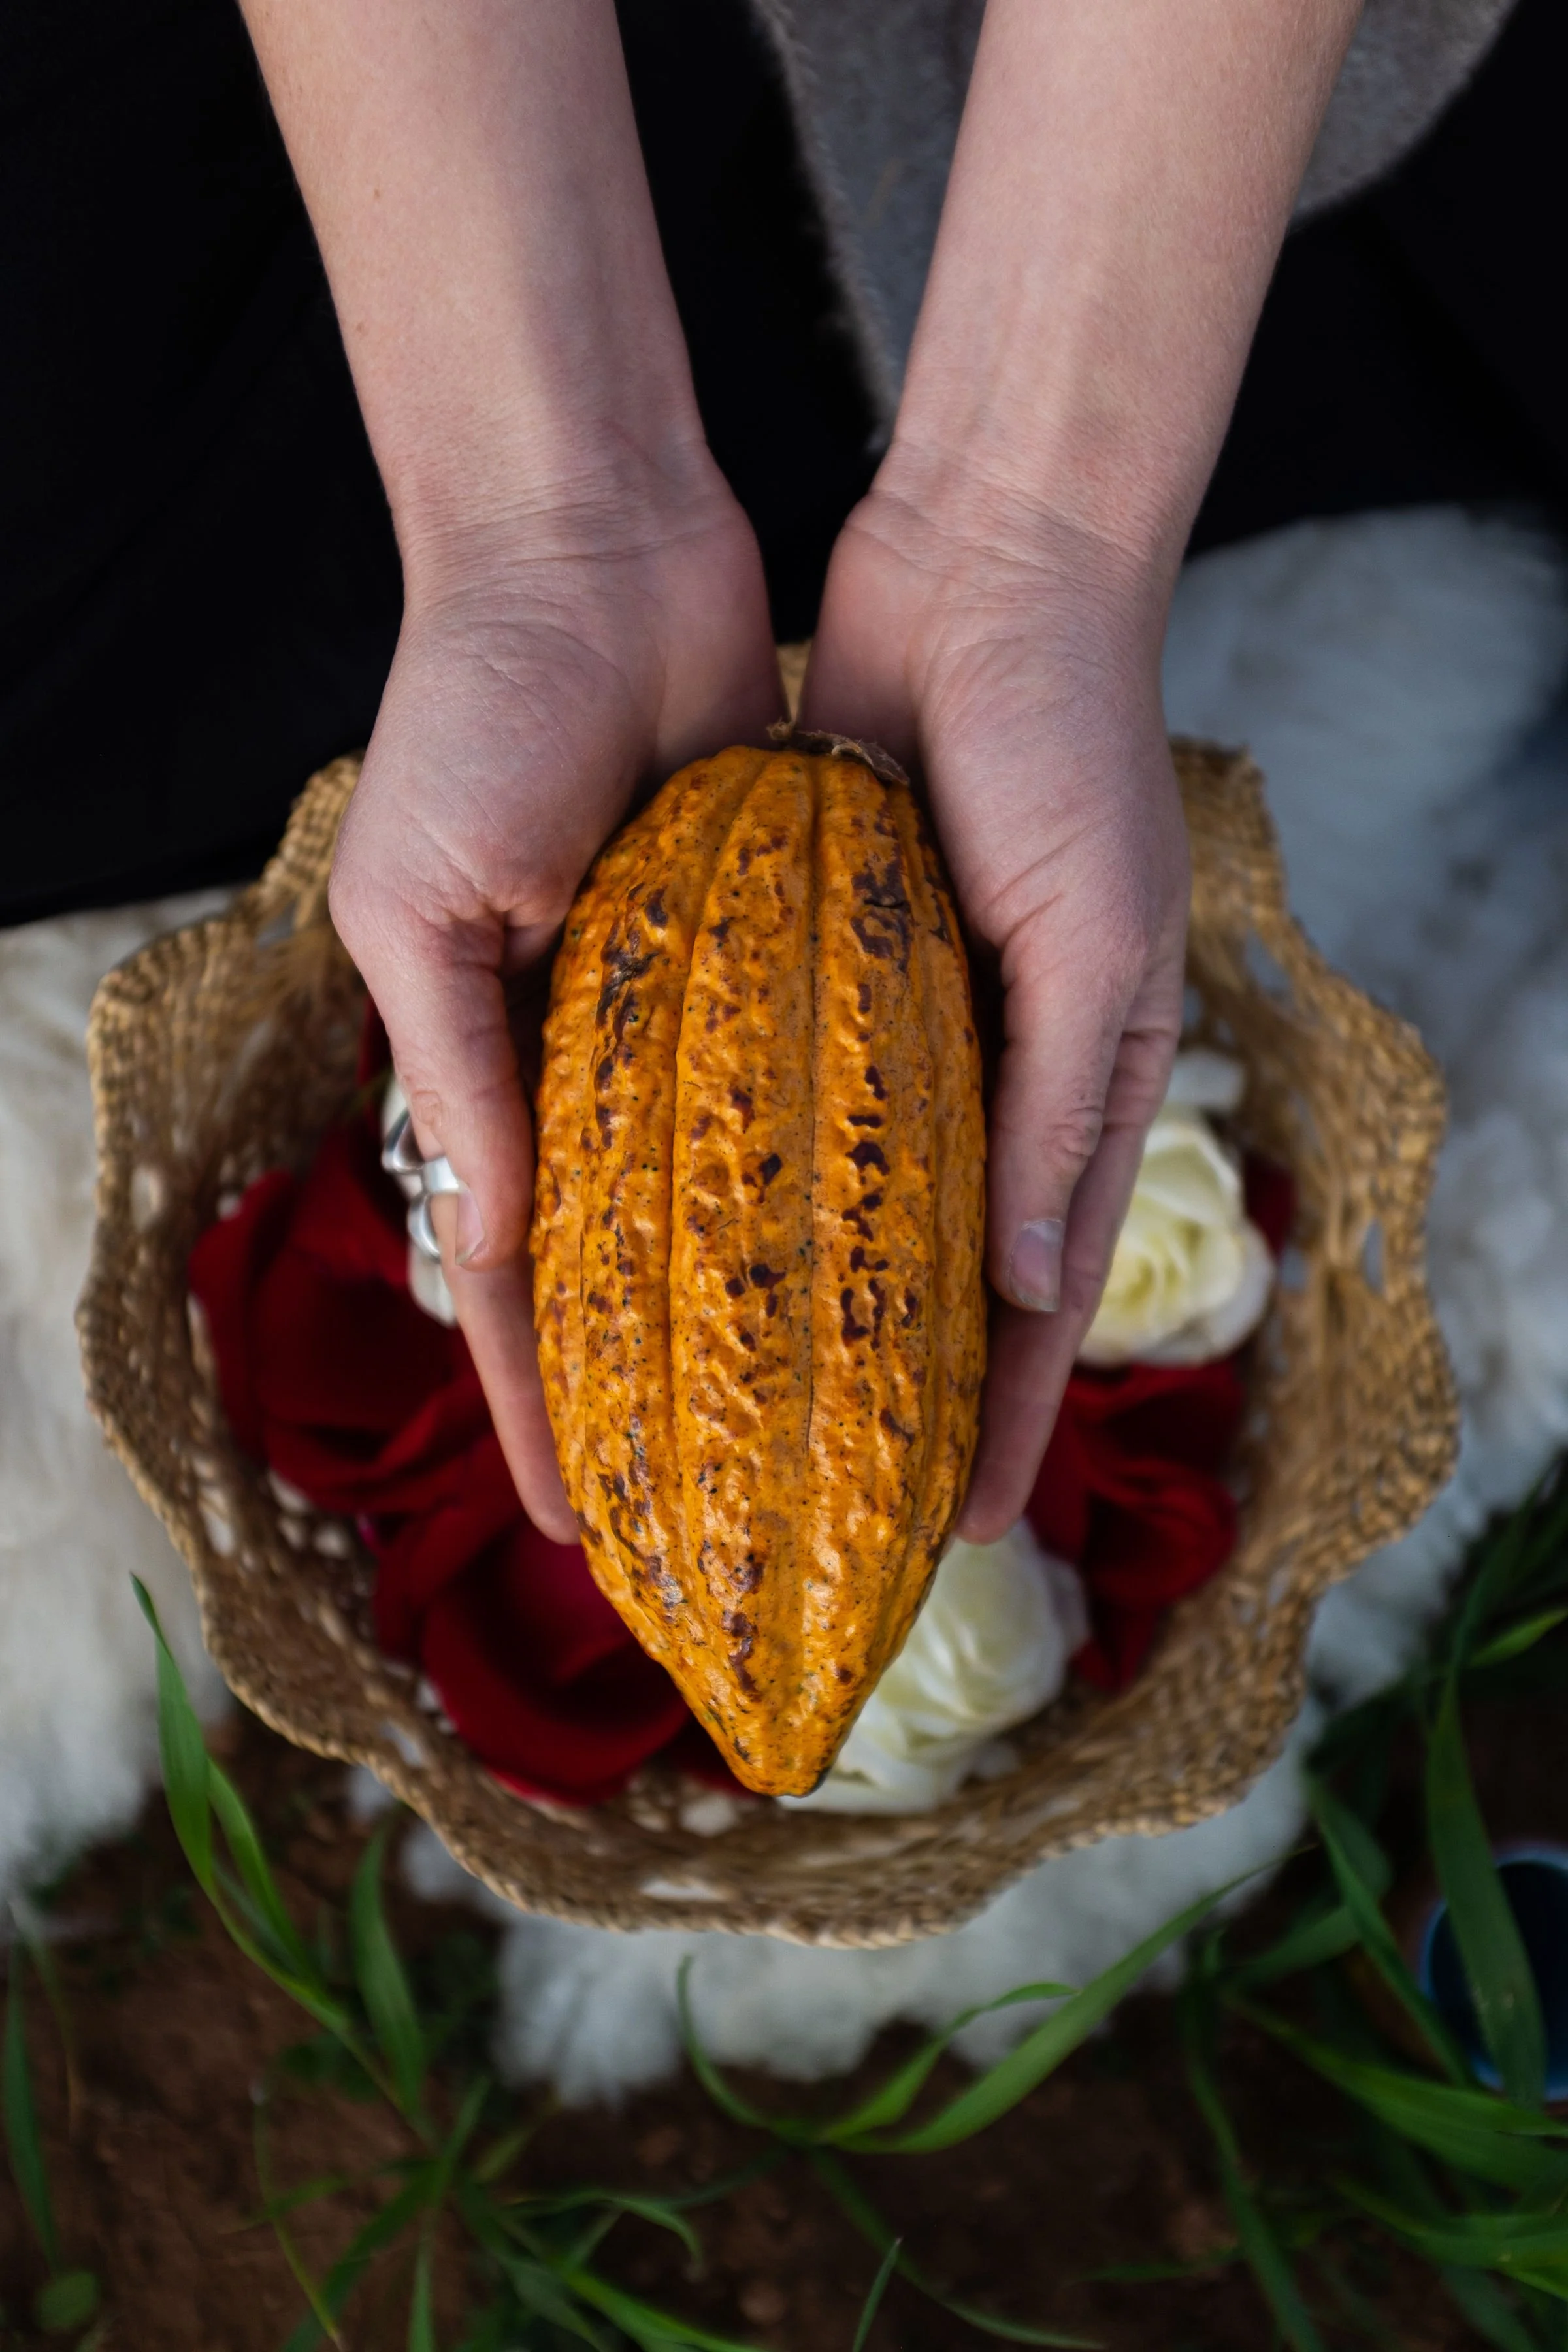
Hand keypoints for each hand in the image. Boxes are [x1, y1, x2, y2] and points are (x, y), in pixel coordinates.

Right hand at [330, 475, 780, 1539]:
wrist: (594, 543)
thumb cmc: (472, 711)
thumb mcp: (421, 897)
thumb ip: (464, 1065)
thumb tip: (507, 1238)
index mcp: (493, 1058)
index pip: (519, 1275)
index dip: (538, 1403)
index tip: (574, 1526)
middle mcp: (601, 1054)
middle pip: (643, 1260)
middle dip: (676, 1392)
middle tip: (737, 1516)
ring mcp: (700, 1003)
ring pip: (749, 1188)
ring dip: (790, 1298)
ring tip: (850, 1426)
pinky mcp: (792, 933)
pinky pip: (830, 1076)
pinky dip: (856, 1163)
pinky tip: (907, 1255)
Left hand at [801, 481, 1188, 1540]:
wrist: (983, 576)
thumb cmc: (1073, 748)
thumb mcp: (1099, 939)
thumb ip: (1062, 1110)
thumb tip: (1030, 1290)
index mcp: (1074, 1073)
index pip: (1039, 1285)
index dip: (1010, 1411)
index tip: (971, 1525)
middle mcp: (981, 1062)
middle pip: (933, 1261)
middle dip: (895, 1385)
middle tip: (837, 1502)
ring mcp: (891, 1011)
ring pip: (841, 1188)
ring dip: (801, 1290)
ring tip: (739, 1406)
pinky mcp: (809, 946)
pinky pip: (771, 1079)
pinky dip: (742, 1159)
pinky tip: (683, 1237)